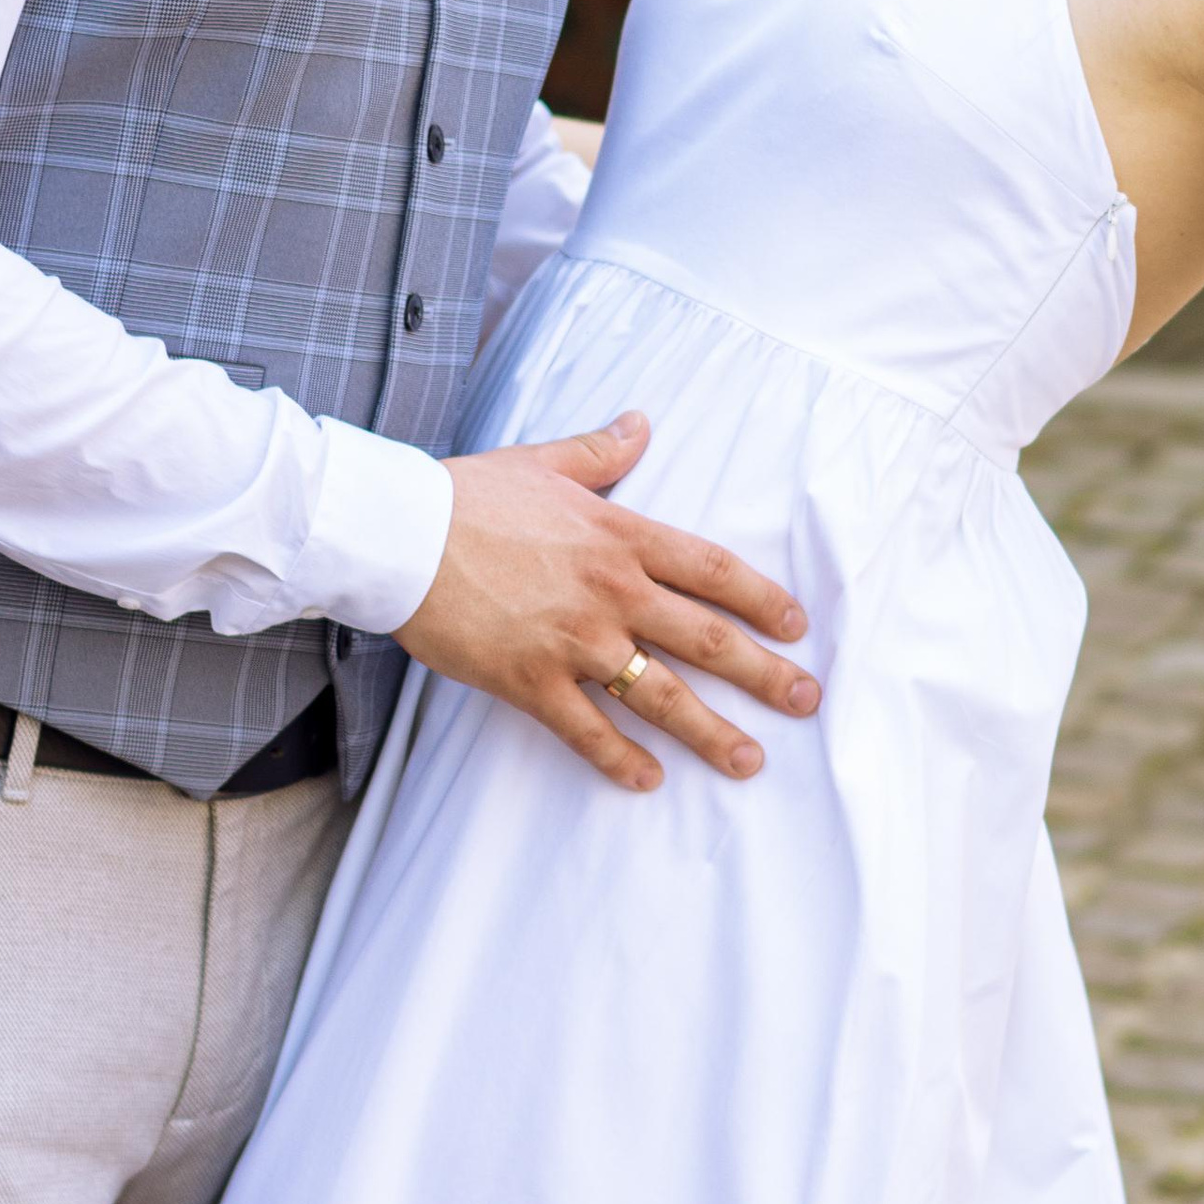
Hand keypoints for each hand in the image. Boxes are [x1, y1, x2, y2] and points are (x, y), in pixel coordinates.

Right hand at [394, 410, 817, 792]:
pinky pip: (586, 729)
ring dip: (710, 732)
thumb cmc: (467, 494)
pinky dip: (619, 759)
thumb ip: (602, 450)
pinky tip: (649, 780)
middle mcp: (612, 591)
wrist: (397, 533)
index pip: (713, 570)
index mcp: (622, 536)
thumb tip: (640, 424)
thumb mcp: (545, 461)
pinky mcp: (528, 680)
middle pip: (706, 639)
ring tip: (748, 760)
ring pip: (660, 694)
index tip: (797, 626)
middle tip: (807, 701)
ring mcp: (574, 641)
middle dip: (764, 674)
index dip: (762, 599)